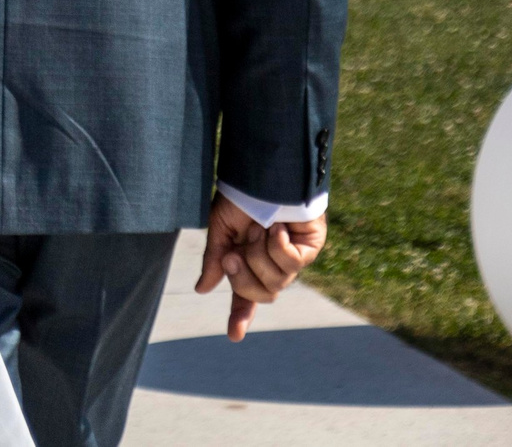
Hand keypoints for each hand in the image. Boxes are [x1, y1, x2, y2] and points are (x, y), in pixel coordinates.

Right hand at [196, 197, 326, 339]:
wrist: (265, 175)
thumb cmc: (241, 197)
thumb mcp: (220, 229)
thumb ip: (214, 260)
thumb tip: (202, 288)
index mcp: (246, 261)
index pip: (243, 295)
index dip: (239, 315)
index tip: (234, 335)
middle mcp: (269, 264)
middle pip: (260, 294)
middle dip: (244, 276)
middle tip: (234, 253)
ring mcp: (291, 258)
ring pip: (276, 281)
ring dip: (261, 255)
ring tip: (259, 230)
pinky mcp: (309, 249)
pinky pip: (292, 264)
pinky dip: (279, 245)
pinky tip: (277, 227)